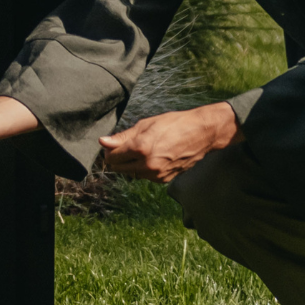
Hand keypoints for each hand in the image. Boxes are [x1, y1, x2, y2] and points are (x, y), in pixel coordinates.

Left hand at [98, 102, 238, 181]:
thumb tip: (103, 142)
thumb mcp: (146, 125)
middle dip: (117, 158)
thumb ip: (123, 136)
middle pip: (118, 168)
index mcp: (141, 148)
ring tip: (143, 149)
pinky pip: (145, 176)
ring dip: (131, 164)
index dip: (109, 150)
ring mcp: (156, 174)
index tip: (113, 144)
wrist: (202, 134)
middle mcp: (147, 165)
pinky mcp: (164, 180)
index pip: (111, 157)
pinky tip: (153, 156)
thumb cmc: (174, 124)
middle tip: (126, 146)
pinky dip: (144, 168)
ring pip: (131, 173)